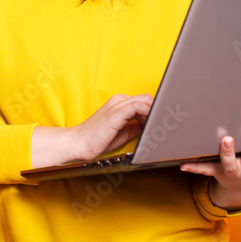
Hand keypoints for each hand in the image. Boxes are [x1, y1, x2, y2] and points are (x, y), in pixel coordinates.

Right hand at [31, 94, 152, 167]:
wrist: (78, 143)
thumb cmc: (97, 139)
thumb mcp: (123, 132)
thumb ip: (136, 125)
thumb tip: (151, 126)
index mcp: (119, 103)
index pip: (144, 101)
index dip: (155, 111)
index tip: (161, 123)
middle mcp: (118, 101)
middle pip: (147, 98)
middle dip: (158, 110)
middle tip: (162, 125)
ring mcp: (117, 105)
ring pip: (145, 100)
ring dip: (155, 112)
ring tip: (157, 127)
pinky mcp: (115, 113)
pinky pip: (137, 106)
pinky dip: (147, 113)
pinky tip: (149, 124)